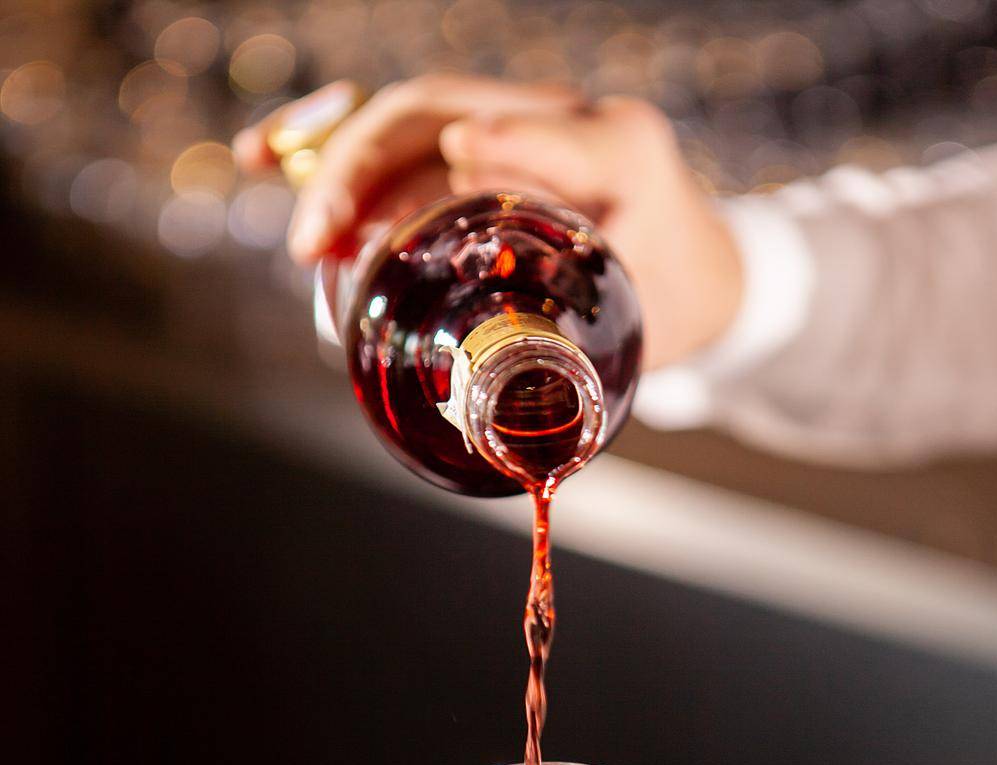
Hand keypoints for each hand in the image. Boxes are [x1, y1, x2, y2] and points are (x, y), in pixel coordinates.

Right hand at [232, 75, 742, 367]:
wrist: (696, 277)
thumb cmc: (673, 298)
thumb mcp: (655, 317)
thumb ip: (598, 333)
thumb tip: (496, 383)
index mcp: (610, 144)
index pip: (511, 128)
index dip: (450, 155)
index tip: (410, 199)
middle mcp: (552, 117)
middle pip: (428, 115)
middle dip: (361, 170)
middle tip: (319, 245)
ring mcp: (508, 128)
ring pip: (402, 121)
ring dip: (336, 164)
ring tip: (306, 236)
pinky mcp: (473, 150)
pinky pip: (395, 137)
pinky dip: (328, 145)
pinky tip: (266, 160)